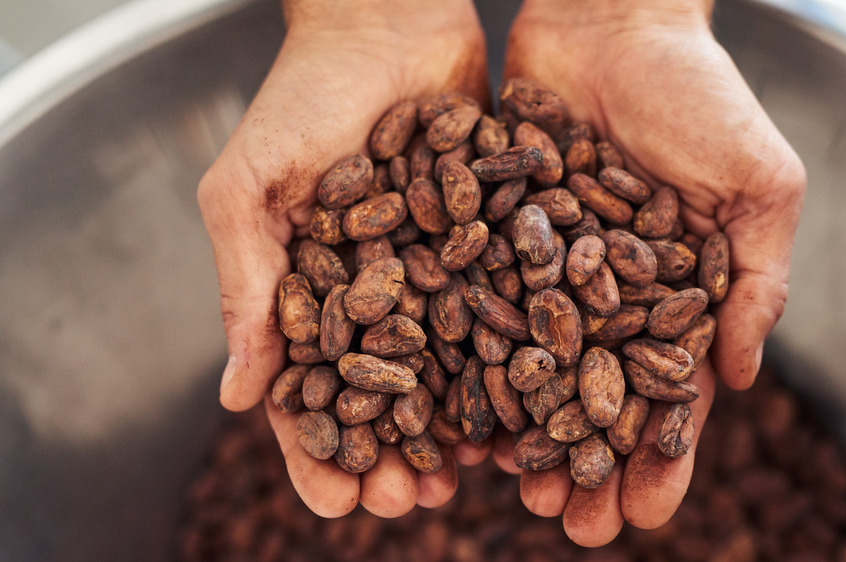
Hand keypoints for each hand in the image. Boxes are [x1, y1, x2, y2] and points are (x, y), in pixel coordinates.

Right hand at [197, 0, 488, 518]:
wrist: (387, 20)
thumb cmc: (301, 96)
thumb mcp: (248, 190)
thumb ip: (244, 287)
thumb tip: (235, 397)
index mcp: (308, 290)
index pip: (309, 389)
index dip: (322, 448)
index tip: (341, 497)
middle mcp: (374, 291)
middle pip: (385, 395)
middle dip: (396, 452)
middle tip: (417, 496)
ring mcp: (433, 270)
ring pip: (447, 366)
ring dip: (456, 424)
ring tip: (474, 473)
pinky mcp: (487, 240)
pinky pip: (500, 310)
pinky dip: (510, 359)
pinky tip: (528, 401)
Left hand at [503, 0, 805, 545]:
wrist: (612, 18)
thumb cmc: (700, 92)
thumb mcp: (758, 182)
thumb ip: (758, 278)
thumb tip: (742, 375)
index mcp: (676, 290)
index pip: (670, 391)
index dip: (660, 457)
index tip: (644, 515)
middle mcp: (608, 290)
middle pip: (594, 395)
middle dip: (586, 462)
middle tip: (569, 524)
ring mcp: (547, 268)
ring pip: (533, 367)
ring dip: (526, 432)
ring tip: (512, 490)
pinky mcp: (492, 235)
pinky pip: (479, 309)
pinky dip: (470, 362)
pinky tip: (458, 414)